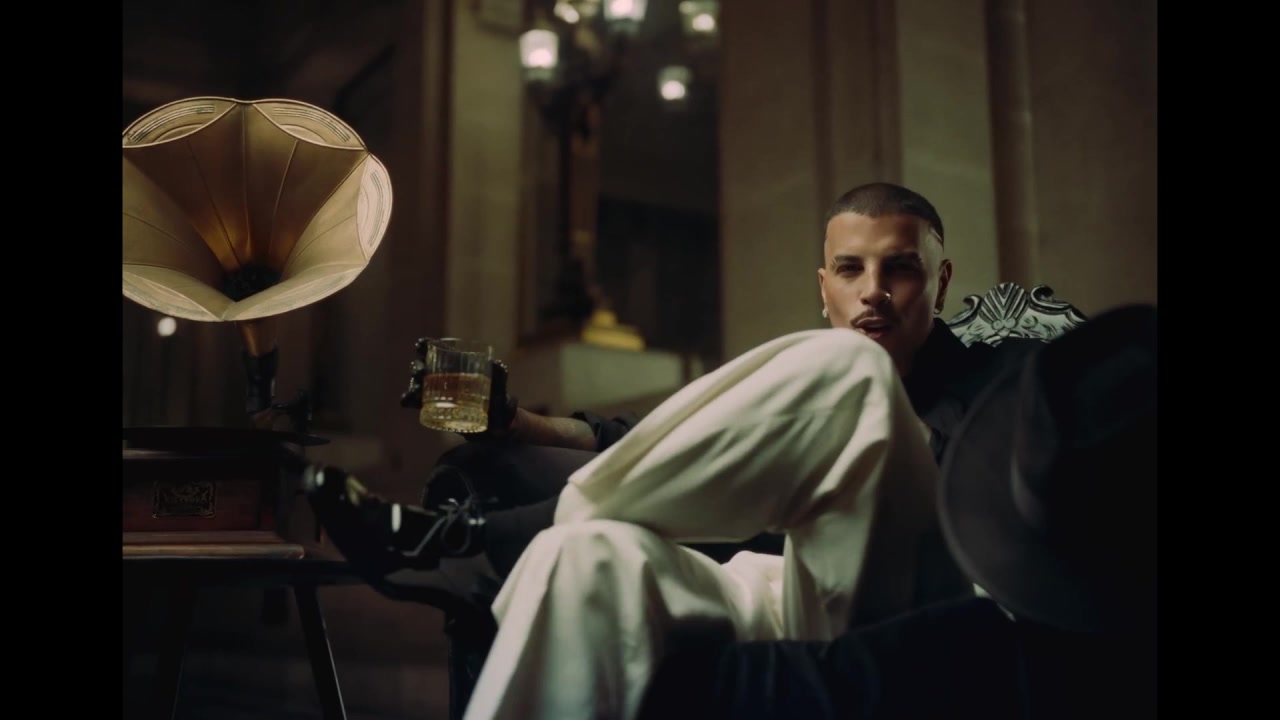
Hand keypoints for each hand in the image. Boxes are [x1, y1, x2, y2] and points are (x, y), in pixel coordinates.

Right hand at [399, 337, 518, 437]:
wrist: (497, 428)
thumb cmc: (501, 404)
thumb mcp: (502, 387)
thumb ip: (500, 378)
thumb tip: (497, 365)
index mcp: (458, 366)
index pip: (439, 351)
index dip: (426, 346)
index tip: (420, 345)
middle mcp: (444, 377)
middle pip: (424, 367)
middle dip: (418, 367)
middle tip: (420, 371)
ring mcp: (438, 393)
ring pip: (418, 385)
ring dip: (413, 385)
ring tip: (413, 391)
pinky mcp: (435, 409)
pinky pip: (418, 403)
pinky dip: (409, 401)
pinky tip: (405, 401)